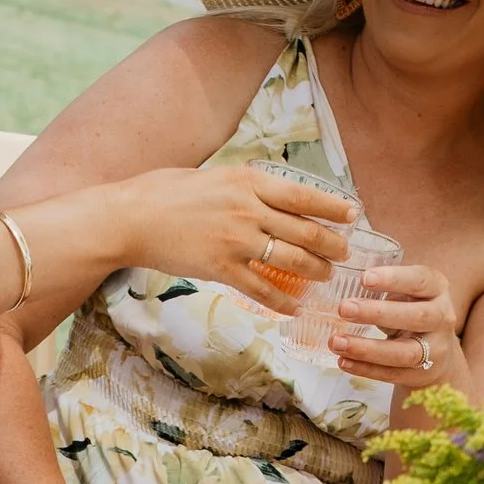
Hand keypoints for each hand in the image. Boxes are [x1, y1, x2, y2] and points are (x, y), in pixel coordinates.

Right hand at [99, 163, 352, 313]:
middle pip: (306, 232)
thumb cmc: (165, 192)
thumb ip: (245, 186)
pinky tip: (294, 307)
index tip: (353, 215)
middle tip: (344, 255)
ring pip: (291, 262)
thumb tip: (272, 194)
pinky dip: (282, 301)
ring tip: (325, 278)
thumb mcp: (214, 175)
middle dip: (332, 246)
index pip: (304, 196)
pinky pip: (262, 289)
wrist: (130, 218)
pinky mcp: (221, 270)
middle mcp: (248, 211)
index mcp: (248, 182)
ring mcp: (236, 242)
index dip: (333, 208)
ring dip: (315, 272)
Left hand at [331, 259, 464, 392]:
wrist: (438, 351)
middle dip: (378, 313)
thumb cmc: (411, 310)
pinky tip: (343, 360)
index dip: (394, 279)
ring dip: (367, 349)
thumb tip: (342, 286)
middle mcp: (442, 317)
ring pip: (405, 352)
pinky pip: (393, 373)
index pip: (420, 280)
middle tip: (344, 309)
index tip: (364, 278)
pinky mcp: (424, 374)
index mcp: (437, 288)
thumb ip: (385, 287)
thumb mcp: (407, 292)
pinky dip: (366, 369)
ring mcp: (436, 349)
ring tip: (337, 342)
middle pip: (416, 316)